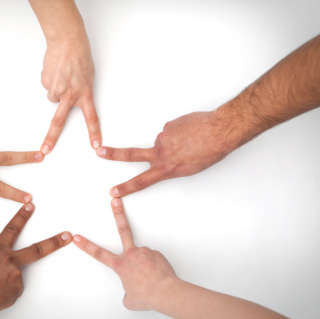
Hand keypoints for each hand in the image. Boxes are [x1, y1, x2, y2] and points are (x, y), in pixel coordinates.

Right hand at [0, 203, 72, 314]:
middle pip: (37, 250)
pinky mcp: (15, 292)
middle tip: (68, 236)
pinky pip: (10, 292)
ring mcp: (15, 277)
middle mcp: (10, 261)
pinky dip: (1, 294)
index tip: (30, 206)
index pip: (12, 229)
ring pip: (13, 279)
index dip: (22, 217)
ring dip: (2, 283)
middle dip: (55, 242)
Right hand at [39, 38, 101, 153]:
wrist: (67, 40)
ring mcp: (56, 89)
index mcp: (84, 93)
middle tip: (45, 149)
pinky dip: (51, 80)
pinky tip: (55, 70)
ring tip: (61, 76)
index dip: (94, 133)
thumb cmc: (80, 57)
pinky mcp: (45, 82)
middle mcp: (69, 94)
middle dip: (51, 138)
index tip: (96, 146)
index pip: (91, 118)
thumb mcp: (88, 78)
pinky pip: (48, 86)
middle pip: (58, 121)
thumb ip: (81, 92)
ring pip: (53, 98)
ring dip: (56, 90)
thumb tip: (69, 100)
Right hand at [73, 198, 177, 310]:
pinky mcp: (157, 253)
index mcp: (121, 266)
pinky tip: (158, 276)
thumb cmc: (147, 296)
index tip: (77, 237)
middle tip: (115, 200)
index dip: (86, 246)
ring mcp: (145, 252)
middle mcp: (131, 254)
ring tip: (151, 278)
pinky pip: (153, 260)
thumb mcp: (130, 300)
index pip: (99, 254)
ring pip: (142, 256)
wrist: (166, 292)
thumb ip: (127, 292)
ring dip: (145, 266)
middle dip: (118, 213)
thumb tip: (130, 291)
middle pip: (122, 229)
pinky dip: (154, 268)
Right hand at [97, 110, 241, 196]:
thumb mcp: (190, 167)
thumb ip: (171, 164)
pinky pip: (171, 129)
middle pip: (131, 154)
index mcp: (168, 169)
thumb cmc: (210, 152)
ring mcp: (163, 137)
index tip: (113, 191)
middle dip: (113, 154)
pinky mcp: (169, 125)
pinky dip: (178, 131)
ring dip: (173, 141)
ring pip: (162, 140)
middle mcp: (162, 154)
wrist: (220, 131)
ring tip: (190, 140)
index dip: (125, 187)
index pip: (141, 181)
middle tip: (99, 151)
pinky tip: (190, 132)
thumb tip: (162, 155)